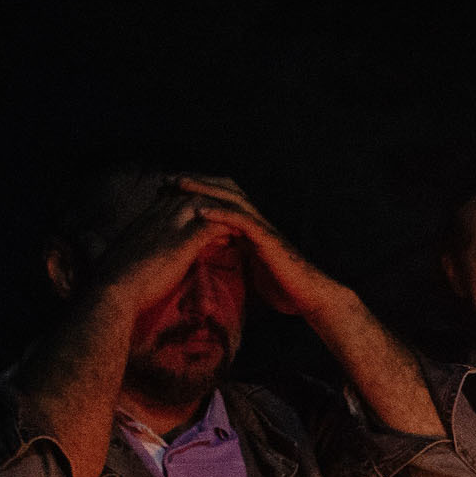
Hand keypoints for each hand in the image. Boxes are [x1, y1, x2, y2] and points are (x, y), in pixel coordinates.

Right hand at [82, 184, 240, 319]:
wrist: (113, 291)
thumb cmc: (113, 277)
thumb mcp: (118, 250)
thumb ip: (123, 239)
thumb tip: (104, 239)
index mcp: (146, 216)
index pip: (174, 195)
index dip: (193, 199)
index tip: (207, 208)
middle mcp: (159, 215)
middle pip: (192, 193)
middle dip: (213, 200)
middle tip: (230, 210)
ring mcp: (172, 226)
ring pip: (206, 205)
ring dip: (223, 212)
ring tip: (237, 221)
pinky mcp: (183, 242)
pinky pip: (213, 226)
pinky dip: (226, 227)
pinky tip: (236, 235)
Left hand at [177, 176, 359, 323]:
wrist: (308, 297)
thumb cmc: (281, 287)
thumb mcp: (249, 268)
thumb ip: (234, 257)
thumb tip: (213, 260)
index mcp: (248, 228)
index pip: (219, 200)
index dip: (195, 192)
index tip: (167, 191)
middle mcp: (255, 221)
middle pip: (222, 191)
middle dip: (195, 182)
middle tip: (167, 178)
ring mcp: (262, 228)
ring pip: (231, 199)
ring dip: (204, 189)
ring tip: (179, 184)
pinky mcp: (268, 239)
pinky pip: (243, 221)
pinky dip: (221, 214)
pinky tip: (201, 211)